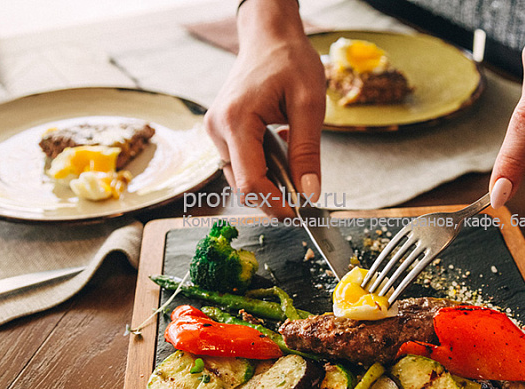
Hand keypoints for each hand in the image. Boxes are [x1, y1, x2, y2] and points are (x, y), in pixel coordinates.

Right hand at [204, 0, 325, 217]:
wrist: (269, 37)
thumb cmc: (289, 61)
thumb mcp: (309, 105)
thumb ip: (307, 152)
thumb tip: (309, 193)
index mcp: (236, 121)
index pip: (250, 181)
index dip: (274, 205)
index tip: (299, 215)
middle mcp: (218, 129)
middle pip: (242, 184)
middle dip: (273, 197)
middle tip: (305, 197)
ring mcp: (215, 130)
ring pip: (240, 176)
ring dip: (268, 182)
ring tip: (295, 168)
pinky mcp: (221, 131)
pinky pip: (241, 162)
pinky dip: (262, 167)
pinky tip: (282, 152)